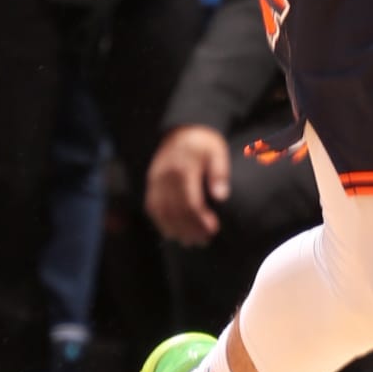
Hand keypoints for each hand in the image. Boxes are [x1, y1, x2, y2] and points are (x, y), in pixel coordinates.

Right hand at [145, 125, 230, 242]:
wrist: (181, 129)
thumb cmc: (203, 143)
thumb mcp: (217, 151)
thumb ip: (220, 173)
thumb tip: (221, 196)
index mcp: (183, 168)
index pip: (190, 202)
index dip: (201, 219)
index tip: (213, 230)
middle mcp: (165, 176)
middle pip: (174, 210)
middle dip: (189, 229)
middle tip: (204, 241)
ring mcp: (155, 180)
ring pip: (161, 212)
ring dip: (175, 230)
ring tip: (191, 241)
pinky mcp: (151, 183)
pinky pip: (152, 207)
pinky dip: (162, 223)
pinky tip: (174, 232)